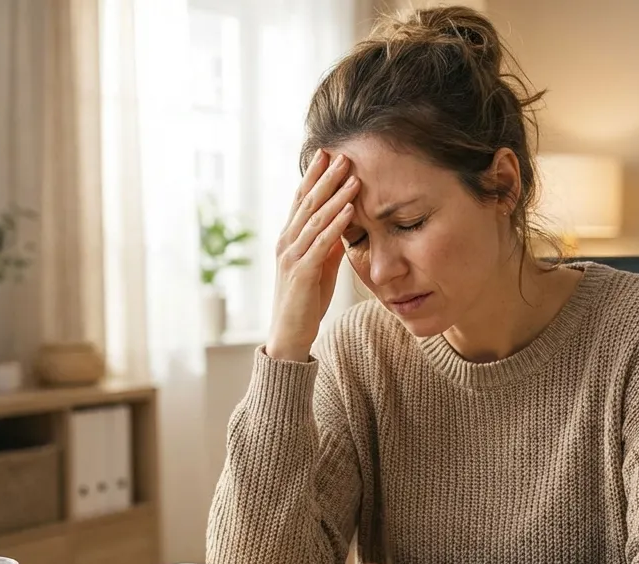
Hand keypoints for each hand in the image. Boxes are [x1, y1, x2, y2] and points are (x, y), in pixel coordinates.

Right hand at [266, 149, 360, 361]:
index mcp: (289, 238)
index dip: (313, 176)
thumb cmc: (306, 301)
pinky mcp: (303, 272)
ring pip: (315, 218)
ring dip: (335, 195)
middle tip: (342, 154)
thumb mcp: (320, 267)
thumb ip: (328, 245)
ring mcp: (292, 256)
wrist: (290, 334)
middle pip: (307, 202)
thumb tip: (344, 224)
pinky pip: (321, 243)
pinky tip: (349, 209)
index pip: (300, 200)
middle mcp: (286, 242)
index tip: (327, 154)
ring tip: (352, 175)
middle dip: (325, 177)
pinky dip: (336, 224)